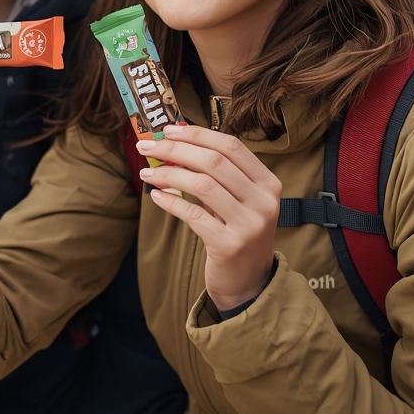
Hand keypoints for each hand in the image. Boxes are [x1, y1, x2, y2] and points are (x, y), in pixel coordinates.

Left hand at [137, 124, 281, 311]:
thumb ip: (214, 171)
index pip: (231, 146)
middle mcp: (264, 202)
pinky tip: (155, 195)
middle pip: (213, 161)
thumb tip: (173, 137)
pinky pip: (193, 214)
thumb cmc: (235, 230)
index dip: (196, 134)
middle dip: (174, 150)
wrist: (248, 282)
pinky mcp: (230, 245)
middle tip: (146, 148)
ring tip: (146, 173)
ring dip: (167, 174)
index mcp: (268, 183)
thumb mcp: (236, 198)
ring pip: (202, 184)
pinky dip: (170, 202)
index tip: (167, 131)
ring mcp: (249, 225)